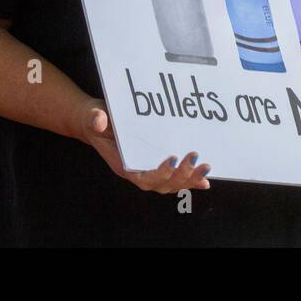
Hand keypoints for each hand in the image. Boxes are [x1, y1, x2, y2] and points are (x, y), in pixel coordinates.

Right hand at [77, 99, 210, 193]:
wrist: (99, 122)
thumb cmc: (97, 120)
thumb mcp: (94, 116)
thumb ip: (96, 119)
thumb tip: (98, 120)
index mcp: (123, 165)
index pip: (142, 177)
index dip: (159, 173)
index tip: (172, 161)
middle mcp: (137, 172)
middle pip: (162, 183)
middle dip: (181, 175)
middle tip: (195, 158)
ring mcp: (148, 171)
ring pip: (172, 184)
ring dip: (190, 179)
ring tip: (206, 168)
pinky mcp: (157, 166)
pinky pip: (176, 178)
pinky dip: (191, 180)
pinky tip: (205, 179)